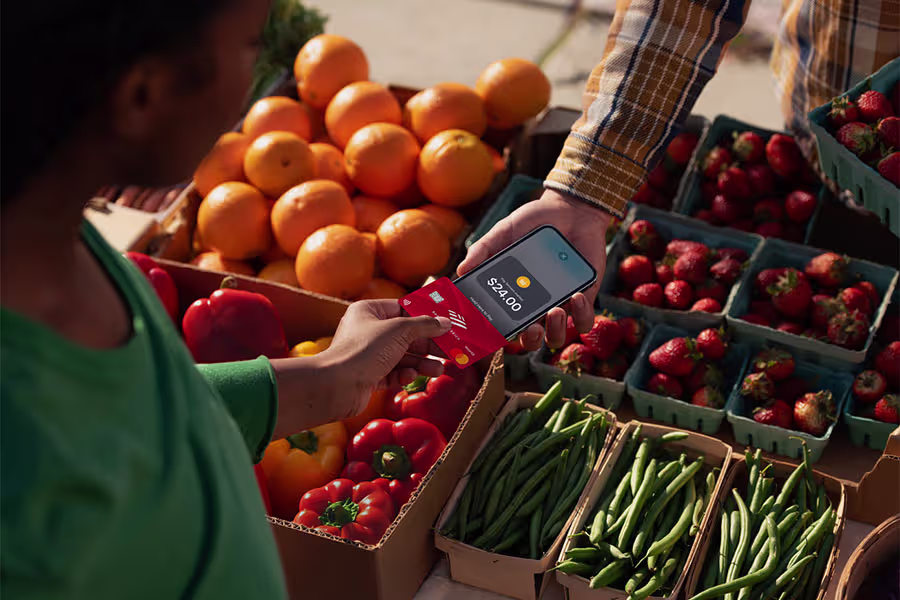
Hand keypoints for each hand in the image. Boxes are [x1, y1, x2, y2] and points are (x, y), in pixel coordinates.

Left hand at [319, 300, 451, 416]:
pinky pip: (392, 373)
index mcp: (369, 311)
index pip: (402, 309)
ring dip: (421, 363)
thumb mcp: (399, 331)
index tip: (444, 323)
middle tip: (448, 350)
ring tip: (438, 369)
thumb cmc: (362, 350)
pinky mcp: (368, 376)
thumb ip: (424, 325)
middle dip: (427, 344)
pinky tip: (411, 377)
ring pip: (401, 357)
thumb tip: (444, 322)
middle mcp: (367, 331)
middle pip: (405, 335)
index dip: (424, 316)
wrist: (336, 386)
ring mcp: (367, 355)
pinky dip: (404, 375)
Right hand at [458, 188, 609, 349]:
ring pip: (556, 336)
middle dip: (530, 340)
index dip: (497, 334)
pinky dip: (582, 314)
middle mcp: (535, 306)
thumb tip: (461, 270)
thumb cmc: (533, 223)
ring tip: (554, 311)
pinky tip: (575, 296)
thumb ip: (483, 249)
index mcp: (513, 295)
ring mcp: (561, 304)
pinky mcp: (585, 298)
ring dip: (555, 331)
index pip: (502, 324)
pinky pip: (584, 320)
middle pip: (530, 340)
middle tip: (531, 328)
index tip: (494, 330)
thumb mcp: (504, 232)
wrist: (570, 210)